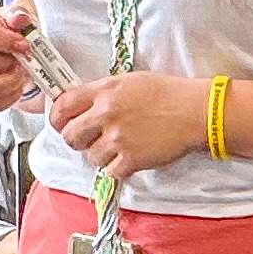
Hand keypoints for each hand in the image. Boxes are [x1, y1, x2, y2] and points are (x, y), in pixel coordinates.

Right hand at [0, 5, 38, 112]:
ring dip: (9, 82)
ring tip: (21, 73)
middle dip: (7, 62)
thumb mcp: (15, 18)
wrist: (12, 52)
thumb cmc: (9, 33)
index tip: (23, 43)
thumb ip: (18, 15)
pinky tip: (17, 85)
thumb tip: (19, 18)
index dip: (2, 40)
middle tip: (24, 59)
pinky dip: (9, 96)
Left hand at [47, 72, 209, 192]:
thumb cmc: (167, 93)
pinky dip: (118, 168)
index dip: (57, 118)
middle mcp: (107, 113)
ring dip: (102, 155)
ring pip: (91, 157)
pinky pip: (110, 172)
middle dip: (77, 140)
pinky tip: (131, 157)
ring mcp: (118, 138)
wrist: (195, 111)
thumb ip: (103, 93)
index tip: (62, 124)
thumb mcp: (129, 82)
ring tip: (120, 147)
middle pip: (70, 136)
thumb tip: (81, 106)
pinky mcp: (131, 159)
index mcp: (104, 90)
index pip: (62, 105)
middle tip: (91, 140)